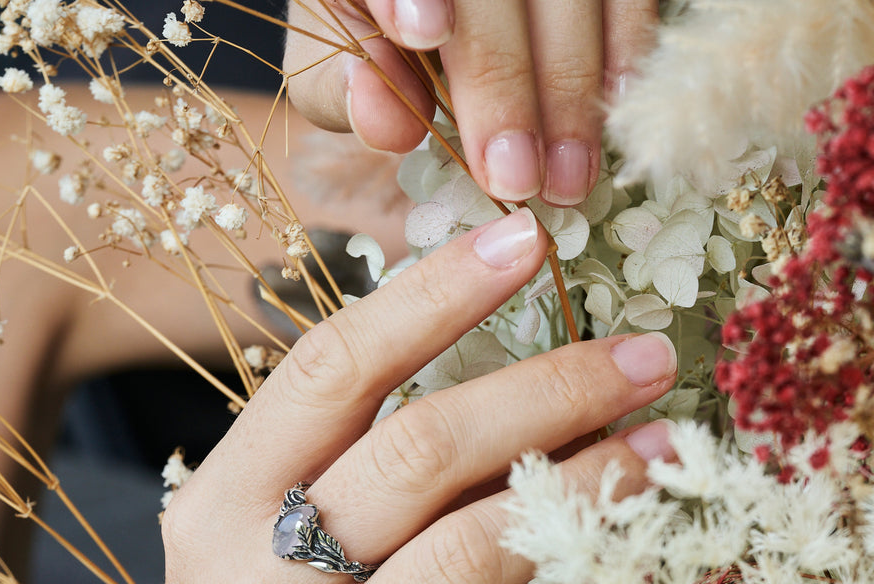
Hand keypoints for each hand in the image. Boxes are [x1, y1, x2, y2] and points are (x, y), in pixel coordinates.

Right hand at [132, 210, 677, 583]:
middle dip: (549, 389)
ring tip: (659, 452)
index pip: (330, 370)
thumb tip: (484, 386)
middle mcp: (257, 580)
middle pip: (419, 450)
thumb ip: (333, 475)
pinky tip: (618, 566)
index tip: (526, 243)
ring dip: (585, 490)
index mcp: (219, 507)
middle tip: (643, 358)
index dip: (433, 295)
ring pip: (474, 552)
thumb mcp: (248, 558)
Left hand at [284, 0, 658, 204]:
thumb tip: (385, 121)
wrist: (427, 5)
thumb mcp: (340, 56)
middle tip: (516, 180)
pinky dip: (627, 55)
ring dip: (575, 91)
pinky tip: (614, 118)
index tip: (426, 34)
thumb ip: (344, 90)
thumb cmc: (375, 32)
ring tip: (567, 181)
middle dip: (508, 86)